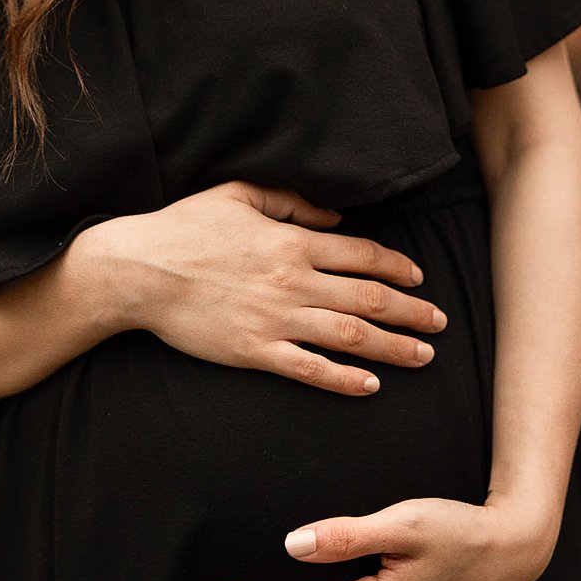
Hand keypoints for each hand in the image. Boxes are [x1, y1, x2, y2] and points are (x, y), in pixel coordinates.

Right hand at [81, 183, 444, 395]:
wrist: (139, 271)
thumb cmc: (185, 227)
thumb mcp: (239, 194)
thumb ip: (292, 202)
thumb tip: (335, 215)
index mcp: (291, 242)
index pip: (362, 255)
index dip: (397, 267)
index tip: (419, 278)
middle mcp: (292, 282)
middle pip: (369, 299)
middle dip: (411, 312)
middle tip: (440, 324)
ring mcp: (275, 319)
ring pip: (350, 336)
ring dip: (393, 347)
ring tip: (423, 357)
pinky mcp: (254, 351)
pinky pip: (309, 369)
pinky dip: (344, 379)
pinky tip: (370, 386)